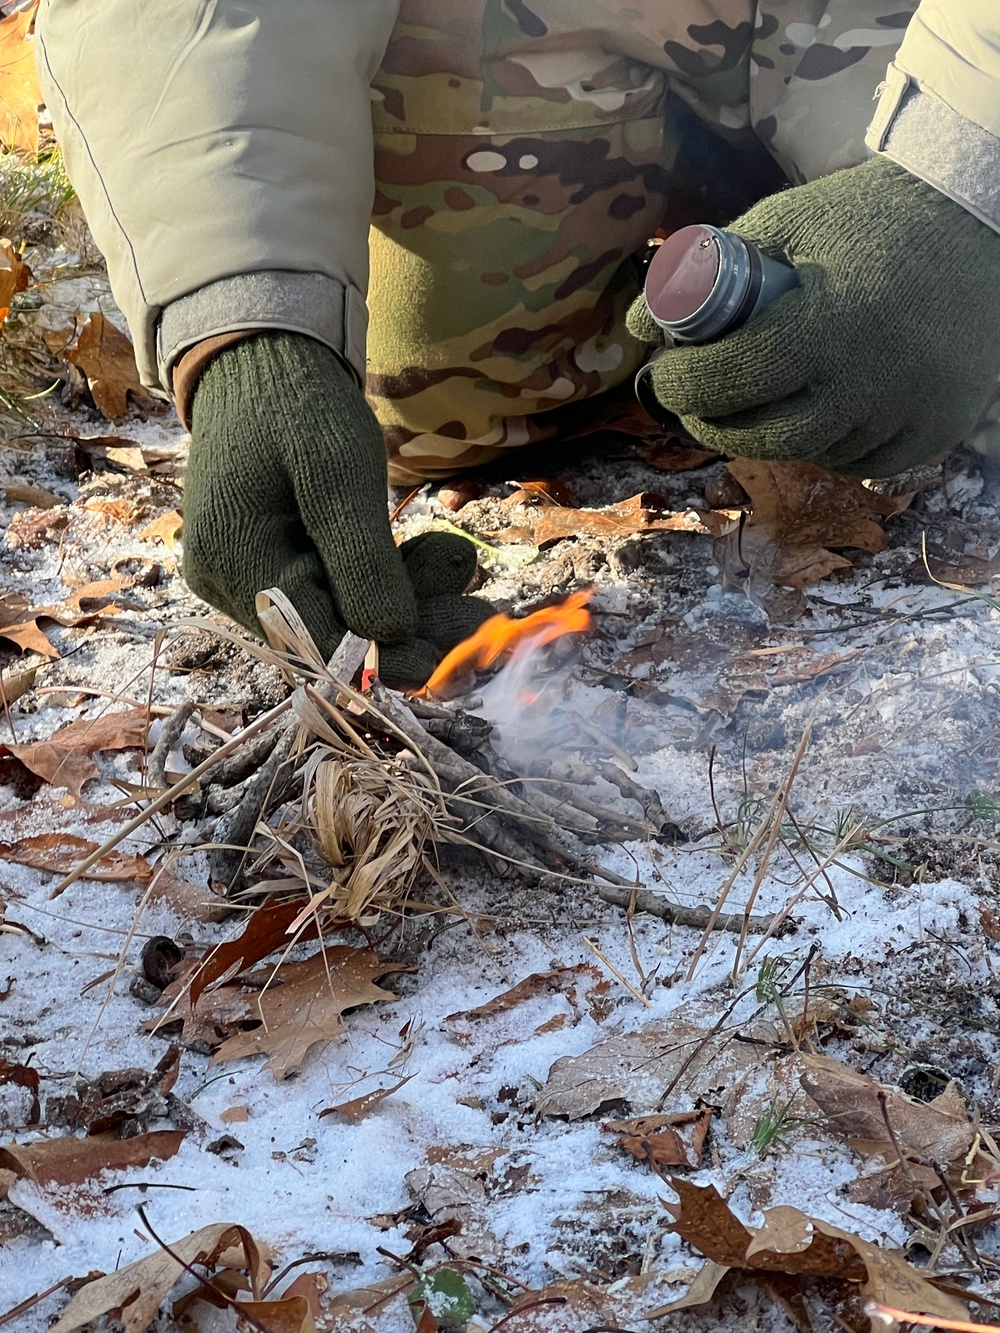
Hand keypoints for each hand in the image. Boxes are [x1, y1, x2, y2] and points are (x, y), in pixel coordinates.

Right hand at [182, 332, 492, 687]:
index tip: (443, 663)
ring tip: (460, 563)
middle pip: (329, 629)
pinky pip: (333, 585)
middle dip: (406, 622)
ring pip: (338, 610)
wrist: (263, 359)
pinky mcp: (273, 562)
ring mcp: (248, 575)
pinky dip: (383, 575)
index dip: (378, 654)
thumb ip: (362, 556)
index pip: (312, 634)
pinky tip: (433, 556)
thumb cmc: (299, 403)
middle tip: (477, 617)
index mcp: (233, 559)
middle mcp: (229, 581)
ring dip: (406, 595)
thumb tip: (389, 635)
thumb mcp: (339, 470)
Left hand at [627, 156, 999, 475]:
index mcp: (828, 323)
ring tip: (751, 408)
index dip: (683, 386)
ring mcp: (909, 412)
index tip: (662, 377)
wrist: (976, 219)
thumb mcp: (784, 221)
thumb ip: (708, 272)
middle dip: (714, 425)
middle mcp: (870, 379)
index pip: (732, 380)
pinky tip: (812, 418)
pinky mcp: (937, 429)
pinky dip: (829, 446)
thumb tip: (636, 326)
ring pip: (814, 454)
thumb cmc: (867, 218)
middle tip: (694, 407)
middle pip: (766, 437)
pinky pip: (864, 462)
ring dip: (770, 439)